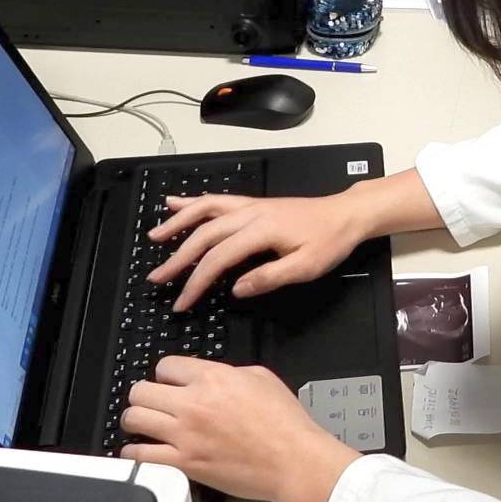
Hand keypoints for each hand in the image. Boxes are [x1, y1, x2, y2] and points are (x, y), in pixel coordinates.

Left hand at [120, 357, 358, 501]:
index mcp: (213, 377)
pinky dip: (133, 453)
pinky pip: (139, 455)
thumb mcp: (261, 378)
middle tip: (152, 402)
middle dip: (144, 394)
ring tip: (143, 425)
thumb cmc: (285, 424)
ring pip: (134, 419)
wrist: (293, 460)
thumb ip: (228, 372)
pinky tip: (140, 451)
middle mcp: (194, 403)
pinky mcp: (183, 463)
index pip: (165, 365)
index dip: (167, 374)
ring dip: (136, 420)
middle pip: (141, 390)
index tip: (169, 383)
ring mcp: (185, 435)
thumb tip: (210, 376)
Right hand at [147, 193, 365, 311]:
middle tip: (157, 278)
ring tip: (154, 237)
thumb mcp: (306, 267)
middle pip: (204, 235)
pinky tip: (175, 202)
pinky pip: (216, 200)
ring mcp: (250, 206)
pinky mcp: (252, 204)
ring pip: (204, 210)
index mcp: (262, 230)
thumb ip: (269, 278)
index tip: (183, 301)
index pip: (219, 258)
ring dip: (177, 223)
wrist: (346, 215)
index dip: (197, 281)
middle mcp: (250, 213)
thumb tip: (236, 289)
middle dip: (177, 258)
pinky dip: (193, 201)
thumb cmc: (329, 241)